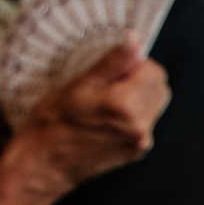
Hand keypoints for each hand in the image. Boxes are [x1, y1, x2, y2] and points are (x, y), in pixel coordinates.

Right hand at [0, 42, 170, 204]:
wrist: (43, 164)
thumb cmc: (52, 124)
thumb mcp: (79, 84)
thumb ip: (113, 62)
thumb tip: (135, 40)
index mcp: (127, 106)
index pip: (154, 71)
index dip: (134, 64)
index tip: (112, 68)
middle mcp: (141, 127)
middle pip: (160, 88)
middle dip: (139, 79)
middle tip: (106, 83)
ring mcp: (141, 142)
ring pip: (155, 105)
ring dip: (138, 96)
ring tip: (104, 101)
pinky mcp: (136, 152)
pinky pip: (145, 122)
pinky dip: (133, 113)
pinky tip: (106, 116)